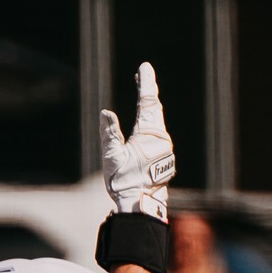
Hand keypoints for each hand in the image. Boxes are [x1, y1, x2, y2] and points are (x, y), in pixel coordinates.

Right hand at [99, 63, 175, 221]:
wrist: (141, 205)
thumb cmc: (124, 181)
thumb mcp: (112, 157)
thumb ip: (109, 134)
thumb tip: (106, 112)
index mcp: (149, 133)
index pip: (148, 102)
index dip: (146, 83)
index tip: (145, 67)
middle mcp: (161, 138)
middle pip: (155, 108)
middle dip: (148, 91)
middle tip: (143, 76)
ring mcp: (165, 148)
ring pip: (158, 122)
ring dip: (150, 108)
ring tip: (144, 97)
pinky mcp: (164, 158)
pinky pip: (158, 135)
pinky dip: (151, 125)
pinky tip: (146, 127)